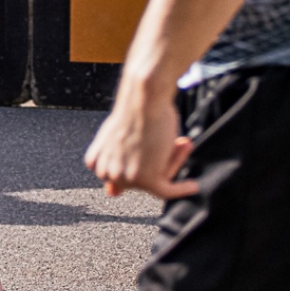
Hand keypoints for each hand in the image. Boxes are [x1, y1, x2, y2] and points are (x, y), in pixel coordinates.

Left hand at [82, 77, 198, 198]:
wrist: (145, 97)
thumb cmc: (136, 111)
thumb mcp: (117, 139)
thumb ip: (116, 165)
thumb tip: (112, 193)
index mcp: (96, 164)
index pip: (126, 174)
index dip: (144, 159)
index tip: (155, 144)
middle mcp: (107, 174)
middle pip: (142, 180)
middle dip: (160, 161)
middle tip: (174, 140)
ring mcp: (125, 178)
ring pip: (158, 181)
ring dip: (174, 161)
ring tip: (182, 141)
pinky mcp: (146, 179)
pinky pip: (168, 191)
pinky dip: (183, 189)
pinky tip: (193, 186)